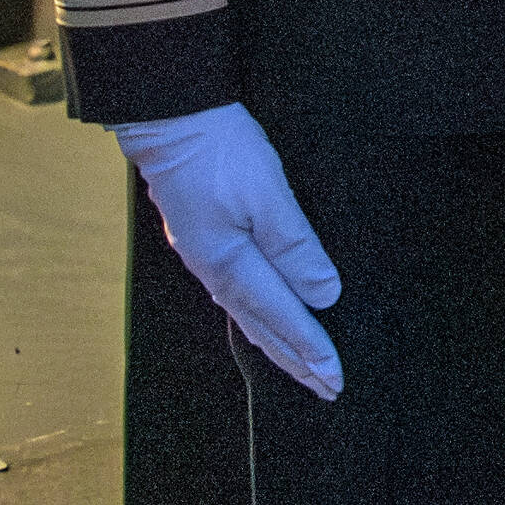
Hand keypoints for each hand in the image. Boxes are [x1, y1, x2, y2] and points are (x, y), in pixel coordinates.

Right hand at [114, 103, 340, 398]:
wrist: (169, 115)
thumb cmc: (218, 148)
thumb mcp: (267, 194)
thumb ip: (295, 247)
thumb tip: (322, 294)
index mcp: (228, 263)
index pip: (280, 316)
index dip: (310, 348)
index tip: (335, 377)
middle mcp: (212, 268)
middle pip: (261, 327)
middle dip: (296, 360)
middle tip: (327, 389)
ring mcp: (204, 254)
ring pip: (248, 313)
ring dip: (278, 342)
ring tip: (302, 367)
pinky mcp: (203, 237)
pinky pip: (237, 292)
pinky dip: (259, 315)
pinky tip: (266, 317)